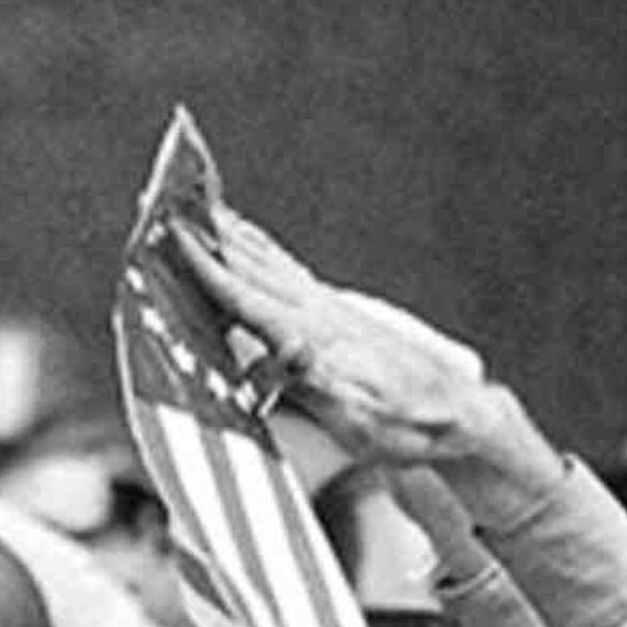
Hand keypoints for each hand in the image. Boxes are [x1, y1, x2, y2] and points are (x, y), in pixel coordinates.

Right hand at [172, 212, 529, 476]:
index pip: (243, 295)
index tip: (168, 235)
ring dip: (229, 232)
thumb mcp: (356, 418)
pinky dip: (258, 246)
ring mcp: (329, 308)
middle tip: (167, 201)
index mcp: (312, 338)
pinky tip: (248, 238)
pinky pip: (285, 269)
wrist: (459, 414)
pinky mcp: (337, 312)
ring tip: (198, 204)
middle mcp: (318, 313)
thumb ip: (313, 383)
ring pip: (267, 260)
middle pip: (249, 264)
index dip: (202, 265)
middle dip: (206, 234)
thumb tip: (277, 352)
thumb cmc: (405, 425)